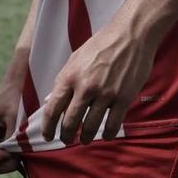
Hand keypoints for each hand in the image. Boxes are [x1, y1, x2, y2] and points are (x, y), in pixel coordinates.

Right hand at [0, 79, 25, 174]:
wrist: (19, 83)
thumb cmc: (17, 98)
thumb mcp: (16, 119)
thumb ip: (12, 140)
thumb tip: (11, 158)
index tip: (10, 152)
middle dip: (2, 164)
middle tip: (19, 155)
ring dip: (6, 161)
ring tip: (21, 150)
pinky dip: (8, 157)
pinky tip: (20, 149)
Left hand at [39, 16, 156, 144]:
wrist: (129, 37)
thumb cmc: (100, 46)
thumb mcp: (74, 59)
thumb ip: (64, 80)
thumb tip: (53, 101)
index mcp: (68, 77)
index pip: (53, 109)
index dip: (48, 126)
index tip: (47, 135)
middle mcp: (85, 88)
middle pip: (70, 121)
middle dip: (66, 135)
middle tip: (65, 140)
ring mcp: (105, 94)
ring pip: (91, 126)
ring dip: (86, 137)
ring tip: (84, 140)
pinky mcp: (124, 98)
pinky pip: (113, 123)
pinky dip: (107, 133)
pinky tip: (104, 135)